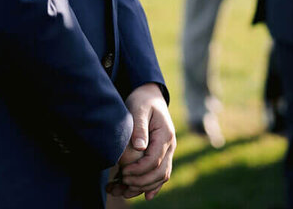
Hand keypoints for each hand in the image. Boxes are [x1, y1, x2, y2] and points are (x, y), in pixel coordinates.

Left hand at [106, 83, 174, 199]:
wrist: (150, 96)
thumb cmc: (142, 101)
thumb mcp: (139, 109)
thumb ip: (139, 128)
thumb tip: (140, 147)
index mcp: (165, 135)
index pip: (154, 160)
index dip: (139, 170)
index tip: (123, 172)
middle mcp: (170, 145)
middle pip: (160, 172)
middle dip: (140, 181)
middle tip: (122, 182)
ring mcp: (168, 151)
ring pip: (161, 176)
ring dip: (144, 187)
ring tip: (124, 191)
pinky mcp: (162, 154)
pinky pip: (162, 173)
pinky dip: (154, 186)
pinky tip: (144, 195)